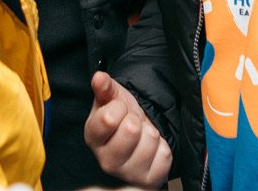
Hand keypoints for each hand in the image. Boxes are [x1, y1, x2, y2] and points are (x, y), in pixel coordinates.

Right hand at [83, 72, 170, 188]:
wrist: (140, 135)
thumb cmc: (123, 116)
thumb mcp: (113, 98)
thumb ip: (105, 87)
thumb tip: (99, 77)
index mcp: (93, 138)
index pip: (109, 118)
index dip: (119, 107)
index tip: (119, 110)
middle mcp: (106, 161)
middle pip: (131, 130)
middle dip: (136, 120)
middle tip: (133, 124)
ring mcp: (128, 174)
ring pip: (149, 141)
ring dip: (150, 133)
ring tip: (143, 136)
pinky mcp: (148, 181)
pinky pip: (164, 156)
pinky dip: (162, 148)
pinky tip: (153, 148)